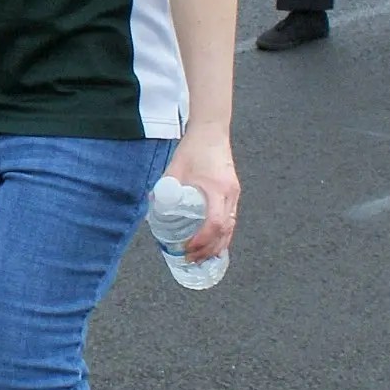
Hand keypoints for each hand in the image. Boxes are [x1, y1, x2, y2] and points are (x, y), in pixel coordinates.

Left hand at [165, 126, 239, 260]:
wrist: (212, 130)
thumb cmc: (194, 147)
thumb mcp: (175, 168)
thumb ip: (165, 188)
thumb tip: (154, 208)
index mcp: (216, 189)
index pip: (214, 224)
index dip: (202, 241)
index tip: (188, 248)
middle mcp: (230, 194)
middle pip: (226, 231)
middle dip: (209, 249)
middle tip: (192, 259)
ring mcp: (234, 193)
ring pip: (231, 227)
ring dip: (218, 245)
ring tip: (202, 257)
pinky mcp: (233, 192)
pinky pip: (231, 219)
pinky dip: (223, 234)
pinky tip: (214, 242)